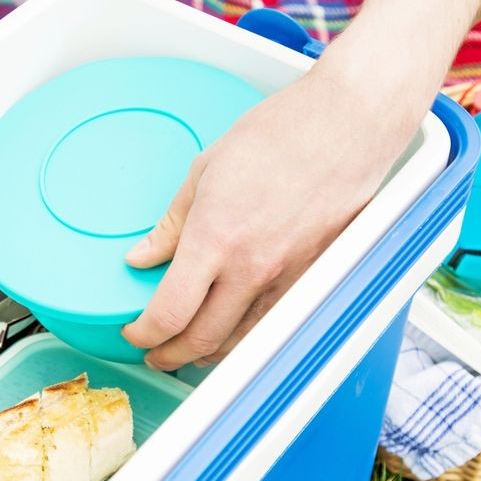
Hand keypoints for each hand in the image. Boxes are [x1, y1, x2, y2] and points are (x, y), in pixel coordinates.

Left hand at [120, 62, 418, 370]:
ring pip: (242, 340)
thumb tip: (143, 255)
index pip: (170, 312)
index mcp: (216, 236)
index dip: (144, 333)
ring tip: (189, 349)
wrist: (346, 125)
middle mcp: (251, 265)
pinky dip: (248, 336)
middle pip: (202, 338)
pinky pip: (274, 322)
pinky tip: (234, 331)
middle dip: (170, 355)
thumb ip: (171, 223)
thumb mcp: (206, 169)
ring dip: (208, 353)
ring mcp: (287, 275)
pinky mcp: (314, 274)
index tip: (134, 332)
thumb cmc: (282, 134)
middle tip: (155, 353)